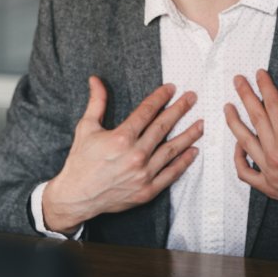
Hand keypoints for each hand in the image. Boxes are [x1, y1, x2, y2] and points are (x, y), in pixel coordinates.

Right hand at [42, 76, 202, 234]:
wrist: (76, 197)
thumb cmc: (80, 161)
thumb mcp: (86, 128)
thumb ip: (96, 102)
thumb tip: (96, 79)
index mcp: (121, 138)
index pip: (147, 112)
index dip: (160, 98)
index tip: (171, 88)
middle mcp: (135, 155)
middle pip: (163, 127)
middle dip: (180, 110)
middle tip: (192, 98)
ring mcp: (143, 174)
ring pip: (172, 150)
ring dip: (188, 135)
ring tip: (201, 124)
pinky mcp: (147, 190)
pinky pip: (171, 174)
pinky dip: (184, 163)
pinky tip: (193, 151)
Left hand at [224, 70, 277, 233]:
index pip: (272, 105)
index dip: (265, 87)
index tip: (259, 75)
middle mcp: (276, 154)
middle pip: (255, 118)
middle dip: (245, 96)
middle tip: (238, 81)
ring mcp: (270, 172)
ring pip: (244, 142)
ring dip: (234, 123)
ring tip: (228, 108)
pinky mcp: (269, 187)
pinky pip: (245, 172)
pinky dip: (238, 159)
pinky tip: (238, 146)